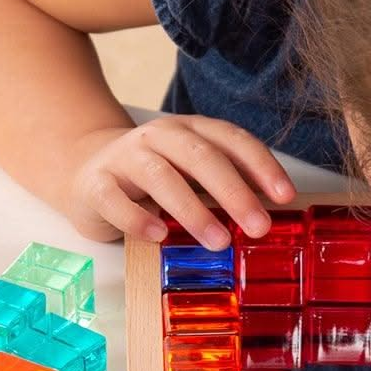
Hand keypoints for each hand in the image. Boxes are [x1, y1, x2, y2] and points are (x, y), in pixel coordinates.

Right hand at [66, 116, 293, 248]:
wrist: (85, 170)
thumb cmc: (152, 178)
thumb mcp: (191, 175)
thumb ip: (222, 187)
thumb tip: (266, 216)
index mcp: (191, 130)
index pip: (232, 140)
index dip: (261, 166)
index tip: (285, 196)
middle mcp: (160, 136)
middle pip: (201, 157)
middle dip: (235, 192)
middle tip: (259, 226)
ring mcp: (125, 157)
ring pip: (162, 177)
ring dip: (193, 210)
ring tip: (218, 241)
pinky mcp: (96, 183)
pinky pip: (116, 200)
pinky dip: (137, 219)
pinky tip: (158, 236)